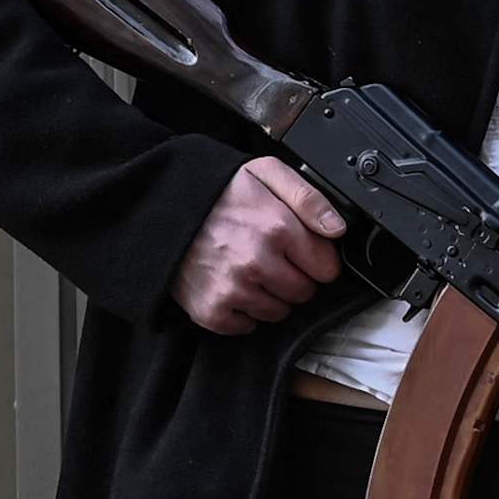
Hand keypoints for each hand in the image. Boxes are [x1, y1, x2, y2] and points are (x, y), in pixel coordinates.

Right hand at [172, 155, 347, 332]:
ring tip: (248, 268)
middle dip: (294, 277)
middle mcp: (256, 262)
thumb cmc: (216, 193)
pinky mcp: (212, 310)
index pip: (326, 267)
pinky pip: (247, 326)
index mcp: (276, 227)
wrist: (161, 209)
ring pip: (278, 312)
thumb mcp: (265, 173)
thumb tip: (337, 228)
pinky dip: (243, 311)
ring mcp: (233, 289)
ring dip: (270, 295)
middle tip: (270, 257)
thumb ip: (308, 197)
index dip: (315, 258)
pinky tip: (232, 284)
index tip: (299, 249)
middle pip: (304, 292)